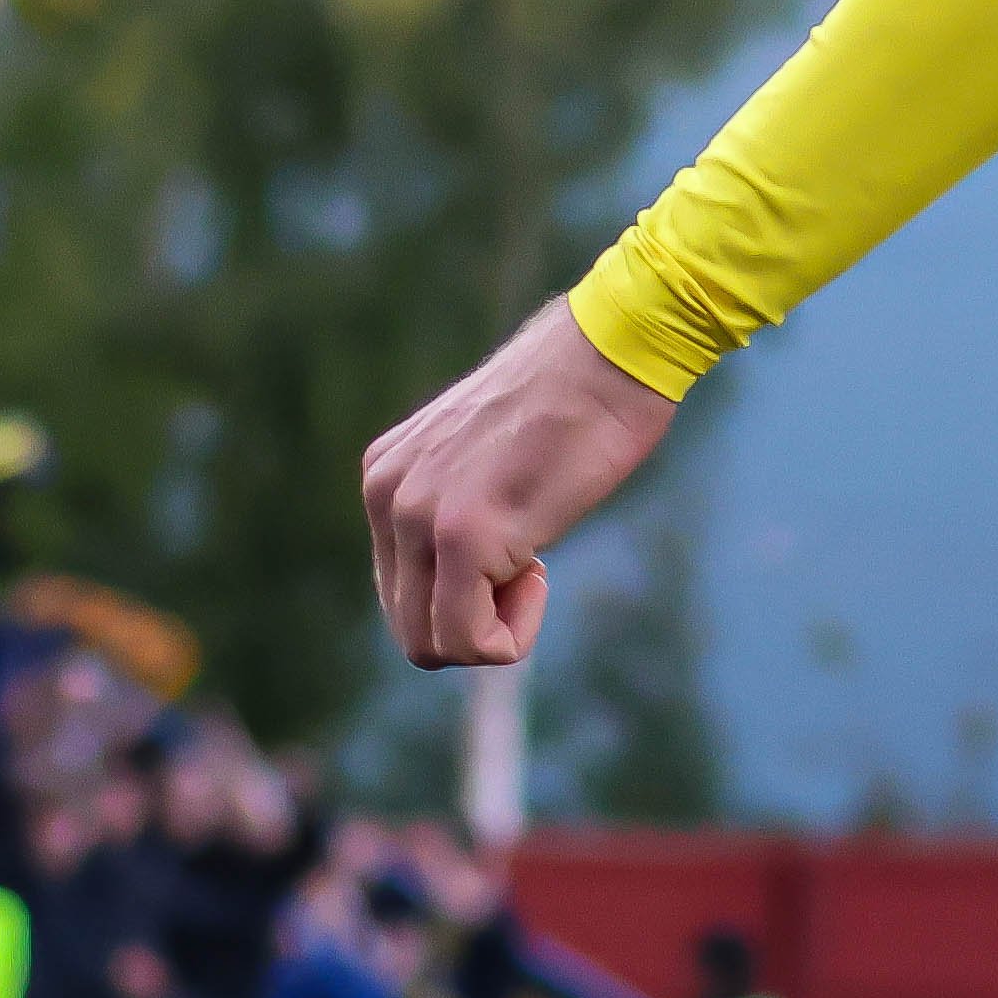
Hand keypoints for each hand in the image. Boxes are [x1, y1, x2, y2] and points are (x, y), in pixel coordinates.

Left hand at [358, 301, 672, 670]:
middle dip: (476, 624)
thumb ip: (456, 503)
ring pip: (433, 644)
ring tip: (536, 566)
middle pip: (410, 627)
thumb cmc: (576, 401)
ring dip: (495, 632)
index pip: (402, 591)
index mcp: (386, 476)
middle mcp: (386, 495)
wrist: (612, 353)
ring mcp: (418, 516)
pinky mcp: (463, 535)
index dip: (467, 597)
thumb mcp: (487, 454)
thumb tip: (468, 575)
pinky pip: (470, 639)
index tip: (517, 552)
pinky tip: (542, 570)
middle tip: (529, 570)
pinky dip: (512, 635)